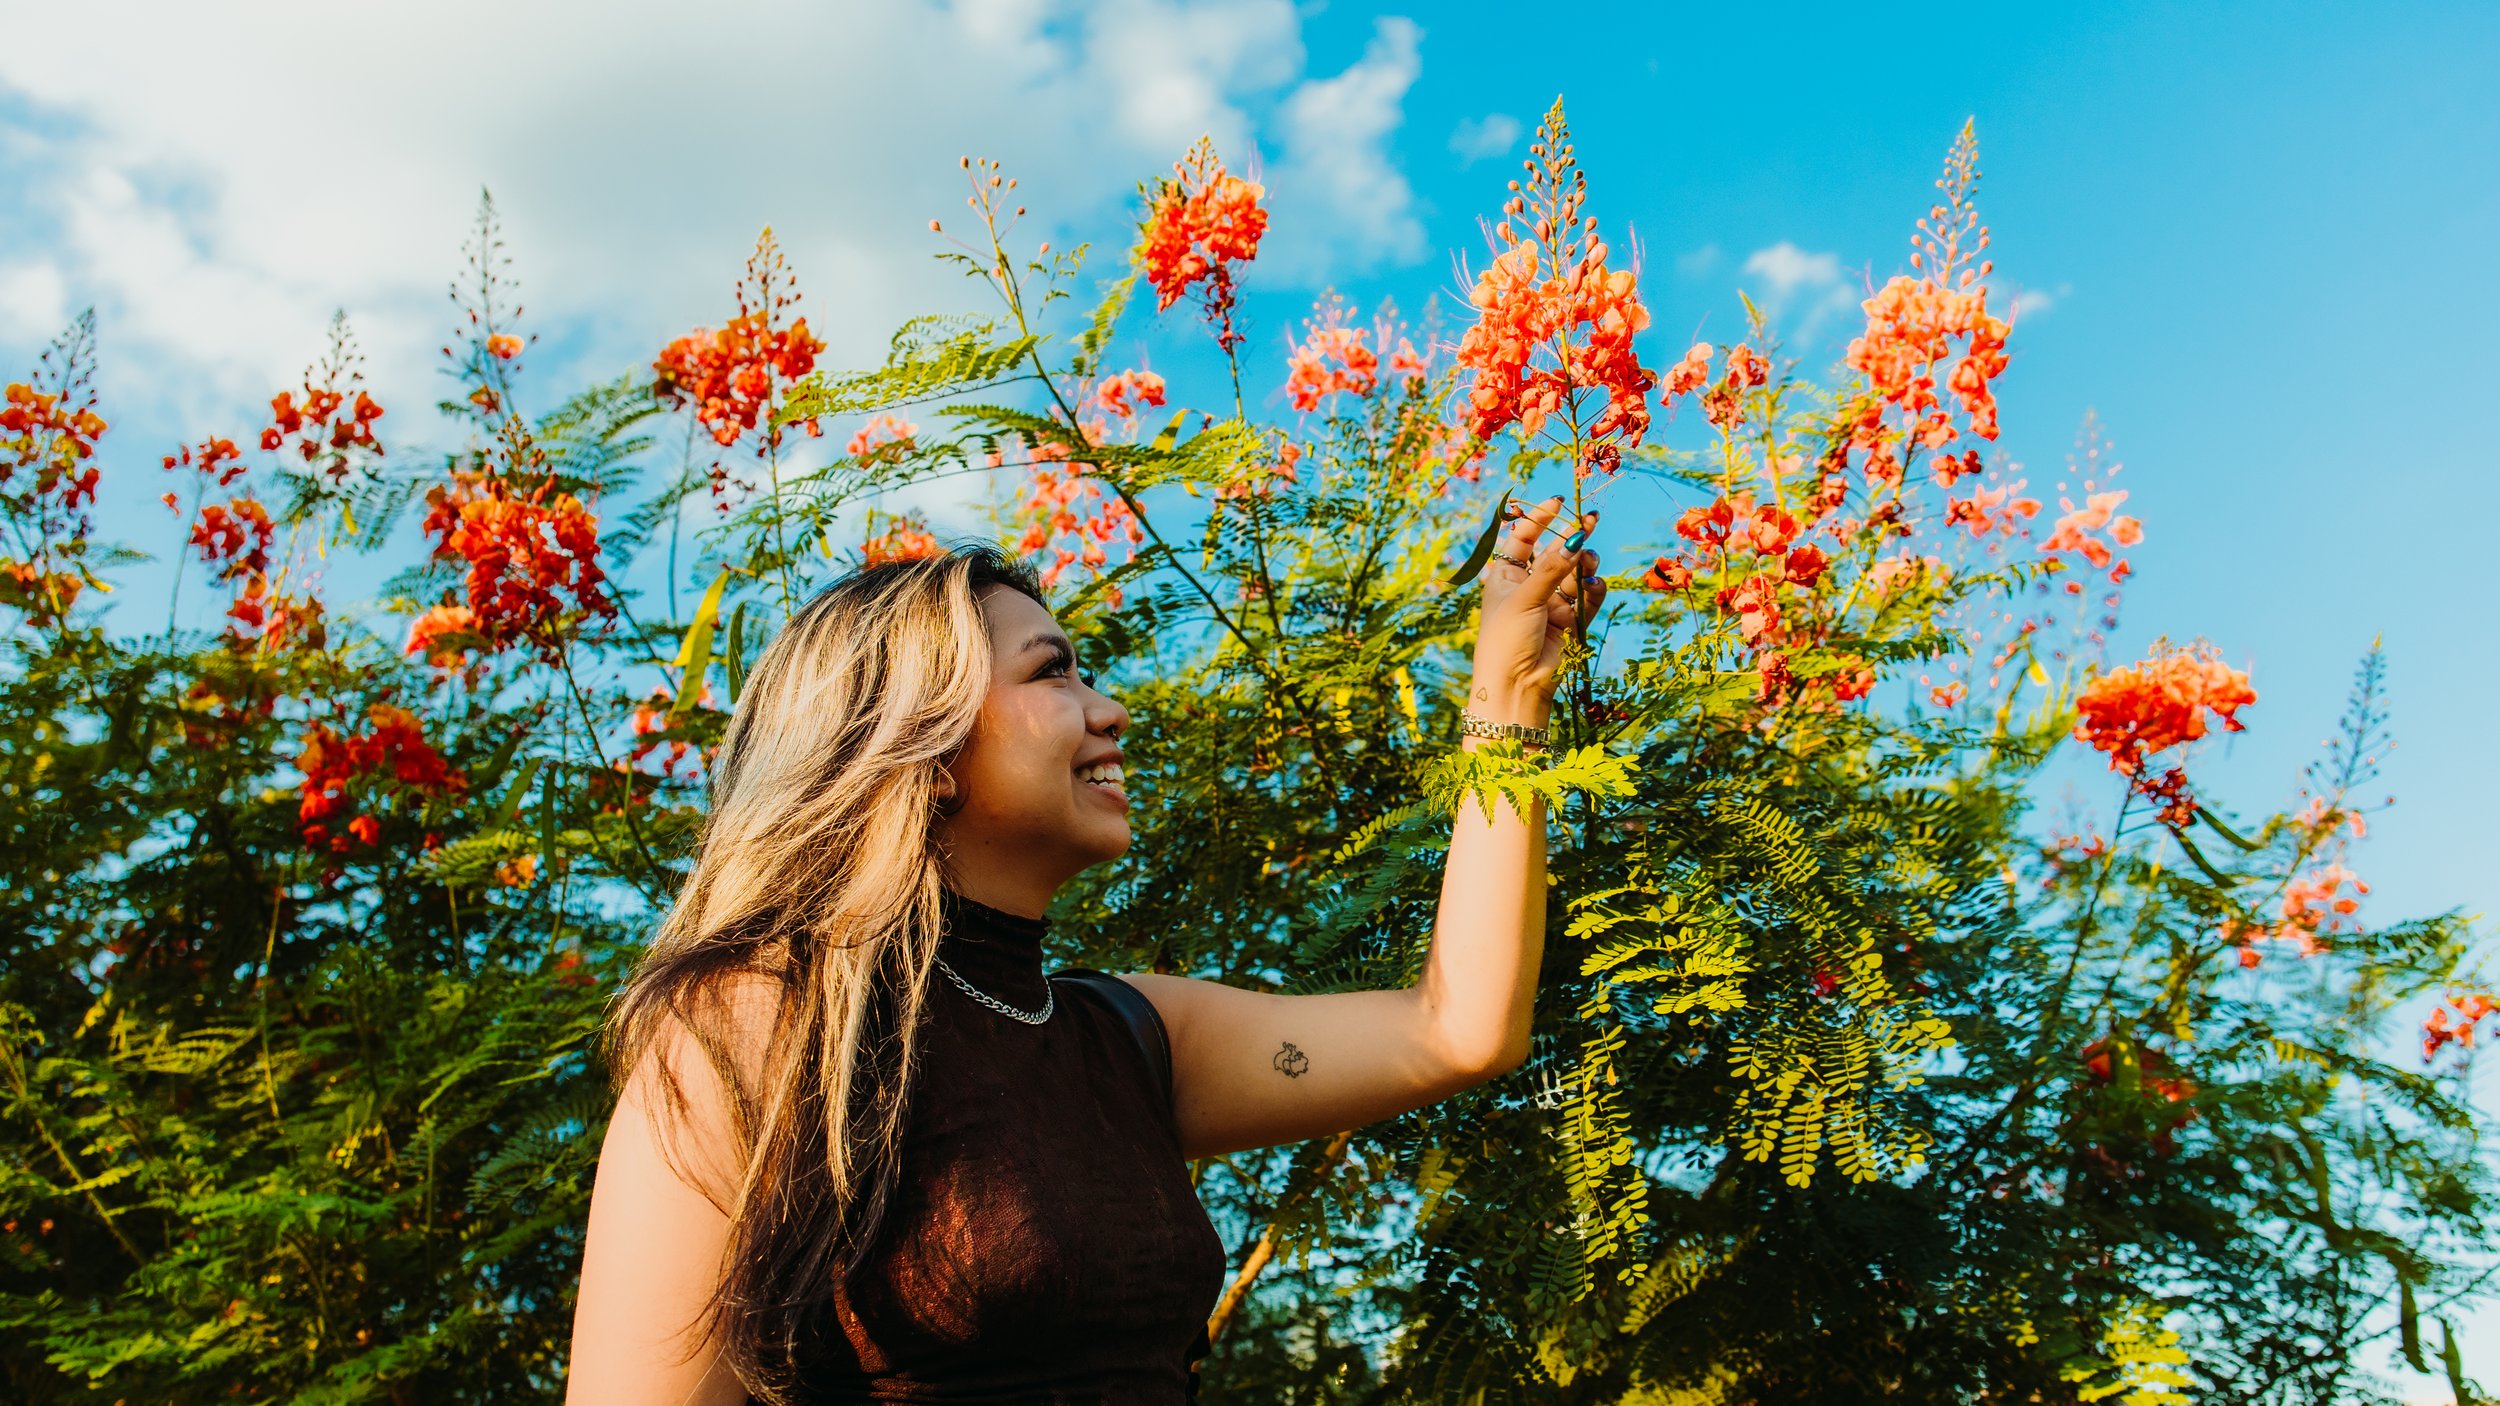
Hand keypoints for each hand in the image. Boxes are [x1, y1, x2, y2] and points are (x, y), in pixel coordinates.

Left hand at [1470, 495, 1601, 720]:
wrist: (1516, 686)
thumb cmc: (1506, 639)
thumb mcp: (1525, 597)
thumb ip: (1553, 568)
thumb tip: (1577, 539)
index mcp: (1505, 575)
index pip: (1523, 537)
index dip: (1540, 519)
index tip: (1559, 502)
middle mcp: (1529, 585)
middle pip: (1555, 552)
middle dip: (1573, 537)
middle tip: (1592, 519)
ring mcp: (1550, 603)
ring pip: (1575, 573)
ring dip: (1584, 565)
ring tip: (1589, 563)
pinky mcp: (1570, 622)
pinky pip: (1587, 598)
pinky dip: (1593, 591)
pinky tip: (1594, 587)